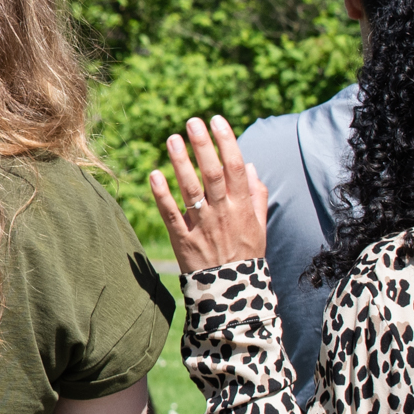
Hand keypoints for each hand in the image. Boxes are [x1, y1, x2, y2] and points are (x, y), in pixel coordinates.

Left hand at [148, 116, 268, 272]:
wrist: (231, 293)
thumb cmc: (246, 254)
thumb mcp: (260, 226)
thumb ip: (257, 195)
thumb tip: (250, 165)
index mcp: (243, 207)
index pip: (236, 168)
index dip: (227, 142)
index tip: (217, 120)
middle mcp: (223, 213)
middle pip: (212, 174)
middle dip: (203, 146)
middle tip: (192, 122)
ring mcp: (202, 226)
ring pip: (190, 189)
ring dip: (181, 163)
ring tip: (172, 139)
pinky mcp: (183, 239)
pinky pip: (170, 213)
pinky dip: (162, 194)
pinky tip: (154, 174)